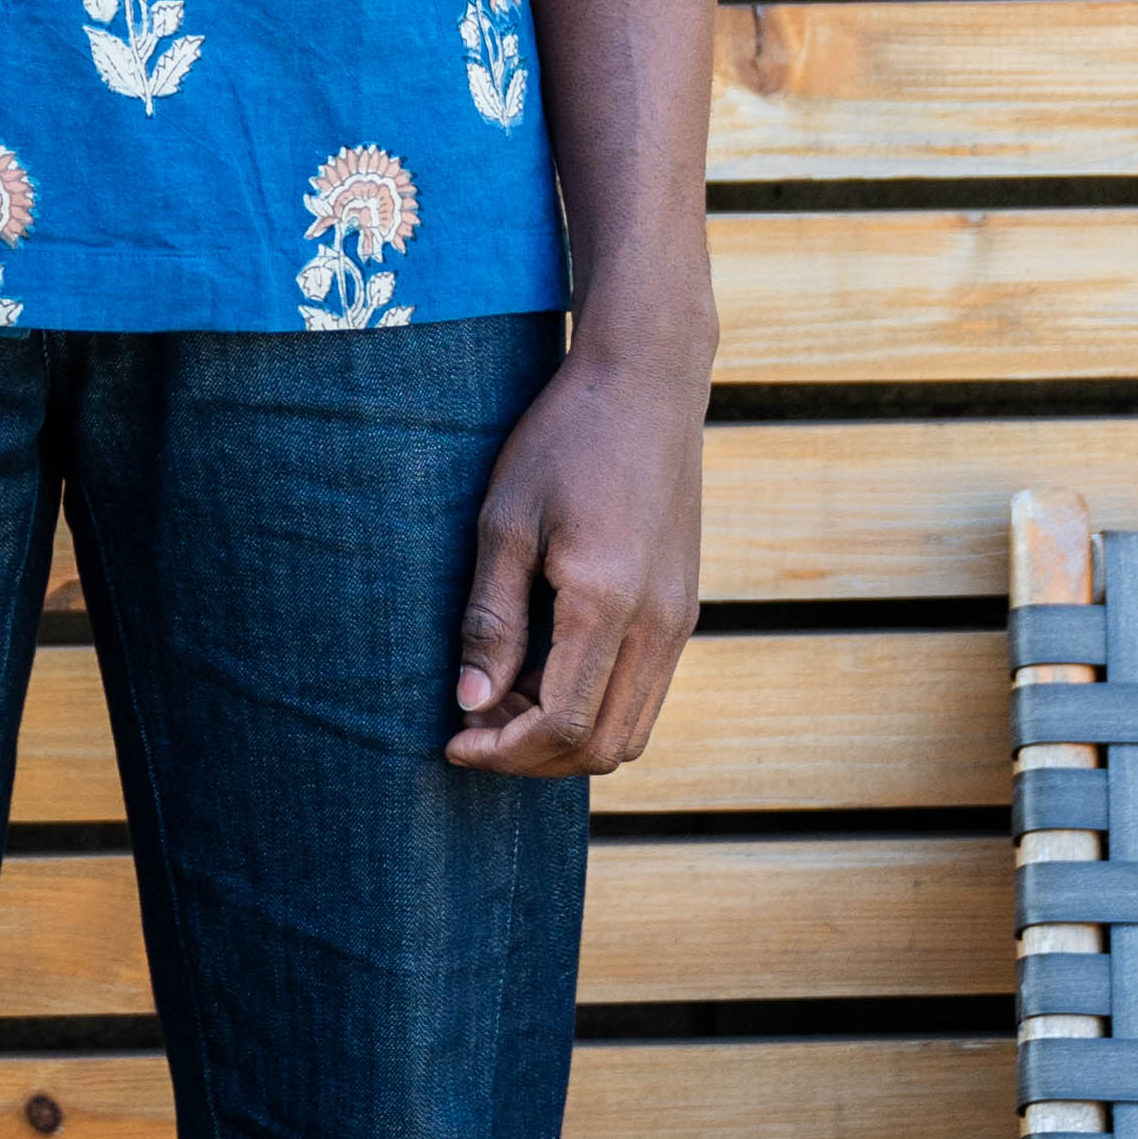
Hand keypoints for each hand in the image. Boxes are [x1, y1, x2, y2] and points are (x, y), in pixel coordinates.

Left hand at [446, 341, 705, 779]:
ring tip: (506, 696)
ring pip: (633, 731)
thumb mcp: (504, 522)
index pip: (564, 727)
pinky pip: (645, 692)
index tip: (453, 740)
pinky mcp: (684, 608)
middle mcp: (659, 624)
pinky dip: (596, 706)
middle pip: (604, 749)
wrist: (646, 383)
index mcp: (608, 603)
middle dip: (533, 756)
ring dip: (567, 736)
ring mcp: (681, 619)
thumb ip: (492, 620)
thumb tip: (471, 704)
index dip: (503, 752)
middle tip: (475, 721)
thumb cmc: (564, 440)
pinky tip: (546, 667)